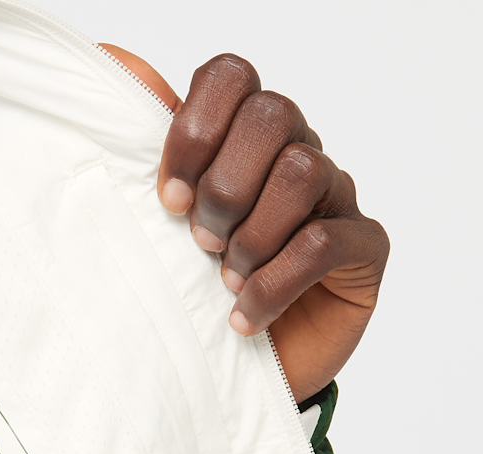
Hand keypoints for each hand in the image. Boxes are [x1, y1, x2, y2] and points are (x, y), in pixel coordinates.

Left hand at [101, 47, 388, 402]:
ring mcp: (338, 198)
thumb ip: (144, 149)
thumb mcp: (161, 225)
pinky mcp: (364, 247)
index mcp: (247, 140)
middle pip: (272, 117)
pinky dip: (273, 284)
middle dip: (224, 187)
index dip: (194, 130)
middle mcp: (297, 155)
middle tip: (201, 243)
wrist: (240, 366)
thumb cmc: (200, 290)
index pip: (232, 78)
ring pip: (302, 173)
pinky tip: (245, 316)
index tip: (170, 199)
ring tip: (226, 280)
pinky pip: (324, 242)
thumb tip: (118, 59)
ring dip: (251, 236)